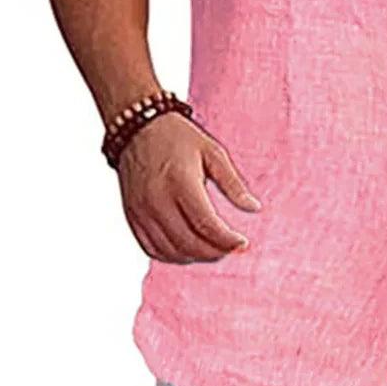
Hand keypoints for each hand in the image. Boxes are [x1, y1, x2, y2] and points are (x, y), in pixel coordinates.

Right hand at [116, 112, 262, 262]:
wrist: (139, 128)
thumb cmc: (179, 138)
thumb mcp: (213, 152)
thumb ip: (233, 184)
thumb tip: (254, 208)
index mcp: (181, 182)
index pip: (206, 224)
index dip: (227, 240)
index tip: (243, 244)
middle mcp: (158, 200)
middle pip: (189, 243)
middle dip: (215, 252)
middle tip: (231, 248)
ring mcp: (142, 211)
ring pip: (170, 251)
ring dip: (195, 257)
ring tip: (214, 250)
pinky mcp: (132, 217)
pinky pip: (152, 249)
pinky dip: (172, 256)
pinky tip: (189, 250)